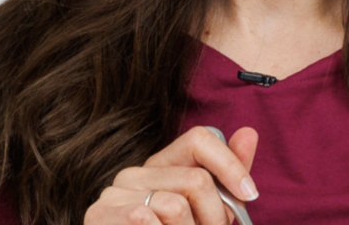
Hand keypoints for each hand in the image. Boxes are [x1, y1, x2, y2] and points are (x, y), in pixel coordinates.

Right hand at [84, 126, 258, 224]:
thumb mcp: (206, 213)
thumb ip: (227, 177)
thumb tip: (249, 132)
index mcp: (161, 165)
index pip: (200, 138)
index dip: (230, 164)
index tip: (250, 194)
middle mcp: (136, 172)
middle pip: (196, 179)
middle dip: (215, 217)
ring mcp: (114, 193)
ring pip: (176, 206)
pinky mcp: (98, 215)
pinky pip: (146, 220)